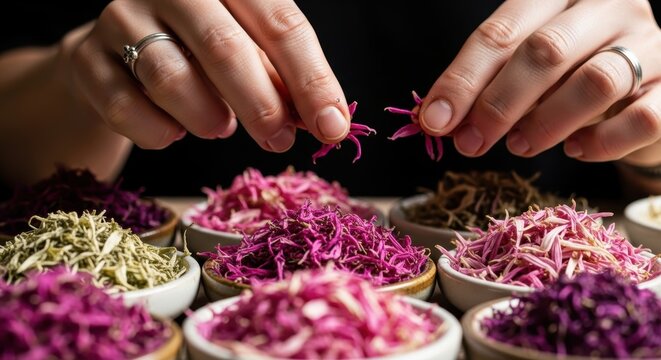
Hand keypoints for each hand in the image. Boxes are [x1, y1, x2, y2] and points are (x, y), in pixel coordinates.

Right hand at [67, 0, 349, 150]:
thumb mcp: (249, 54)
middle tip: (280, 141)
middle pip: (225, 47)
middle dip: (262, 106)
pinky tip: (172, 130)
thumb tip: (325, 120)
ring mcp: (121, 17)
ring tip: (220, 127)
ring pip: (170, 78)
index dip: (312, 80)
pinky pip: (125, 107)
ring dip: (206, 117)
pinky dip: (159, 132)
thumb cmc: (198, 52)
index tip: (333, 127)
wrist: (117, 54)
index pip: (280, 24)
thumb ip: (283, 81)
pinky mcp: (86, 58)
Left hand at [419, 0, 660, 165]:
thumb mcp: (527, 66)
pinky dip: (603, 142)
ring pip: (596, 81)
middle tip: (470, 143)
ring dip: (546, 123)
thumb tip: (440, 119)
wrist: (644, 81)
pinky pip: (643, 118)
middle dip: (498, 103)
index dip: (464, 78)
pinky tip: (576, 149)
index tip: (435, 119)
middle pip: (546, 51)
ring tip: (518, 146)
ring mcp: (649, 42)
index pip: (502, 30)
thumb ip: (489, 82)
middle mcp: (607, 8)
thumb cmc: (571, 71)